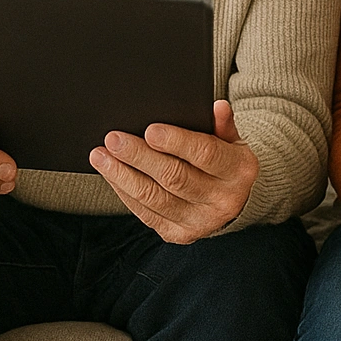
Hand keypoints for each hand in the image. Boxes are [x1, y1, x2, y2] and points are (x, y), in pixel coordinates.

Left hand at [89, 100, 257, 243]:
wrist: (234, 202)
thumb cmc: (226, 162)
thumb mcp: (232, 140)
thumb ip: (223, 124)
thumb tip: (217, 106)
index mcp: (238, 171)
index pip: (206, 154)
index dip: (177, 142)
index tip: (150, 130)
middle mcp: (223, 201)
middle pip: (175, 177)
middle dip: (140, 157)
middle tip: (114, 139)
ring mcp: (200, 222)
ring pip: (155, 197)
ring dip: (123, 176)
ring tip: (101, 156)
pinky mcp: (179, 234)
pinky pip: (146, 213)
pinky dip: (125, 192)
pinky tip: (111, 174)